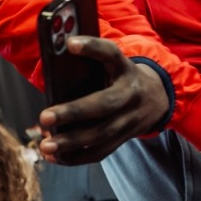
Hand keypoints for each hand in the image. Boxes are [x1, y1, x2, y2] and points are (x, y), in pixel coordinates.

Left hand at [38, 36, 168, 164]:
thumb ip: (91, 60)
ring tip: (45, 146)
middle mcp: (130, 94)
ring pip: (101, 135)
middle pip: (103, 105)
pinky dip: (76, 158)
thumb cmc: (120, 76)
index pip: (110, 54)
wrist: (156, 97)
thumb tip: (56, 55)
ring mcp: (129, 120)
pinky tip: (55, 157)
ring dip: (71, 143)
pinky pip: (100, 152)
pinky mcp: (123, 138)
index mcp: (124, 68)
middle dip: (73, 112)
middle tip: (44, 117)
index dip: (92, 47)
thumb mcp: (113, 62)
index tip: (71, 43)